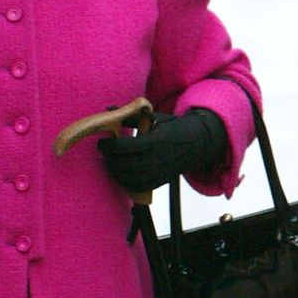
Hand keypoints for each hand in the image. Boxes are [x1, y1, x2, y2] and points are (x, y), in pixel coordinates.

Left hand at [97, 108, 227, 193]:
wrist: (195, 144)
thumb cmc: (170, 128)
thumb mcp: (154, 118)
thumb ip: (131, 116)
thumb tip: (109, 109)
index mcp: (155, 140)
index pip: (127, 146)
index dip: (111, 146)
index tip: (102, 143)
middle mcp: (157, 158)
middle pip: (126, 164)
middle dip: (111, 160)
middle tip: (105, 153)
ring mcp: (159, 172)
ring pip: (130, 178)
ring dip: (115, 172)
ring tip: (110, 163)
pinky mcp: (160, 182)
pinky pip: (138, 187)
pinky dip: (125, 183)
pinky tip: (120, 175)